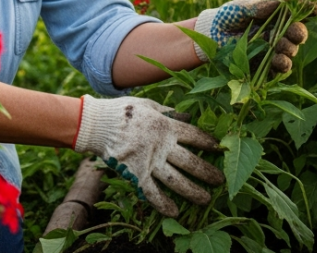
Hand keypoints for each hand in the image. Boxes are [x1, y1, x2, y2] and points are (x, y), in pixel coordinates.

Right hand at [72, 96, 223, 217]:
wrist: (97, 124)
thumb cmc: (122, 111)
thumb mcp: (148, 104)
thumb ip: (168, 112)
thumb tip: (186, 116)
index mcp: (166, 126)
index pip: (194, 136)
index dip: (208, 143)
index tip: (218, 149)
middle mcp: (162, 146)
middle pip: (191, 162)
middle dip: (208, 172)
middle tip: (219, 180)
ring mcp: (149, 162)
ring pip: (176, 181)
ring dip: (193, 191)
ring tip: (206, 199)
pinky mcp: (136, 175)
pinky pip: (152, 193)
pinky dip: (163, 204)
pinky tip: (174, 212)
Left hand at [193, 0, 309, 72]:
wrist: (211, 33)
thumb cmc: (229, 15)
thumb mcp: (243, 7)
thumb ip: (261, 6)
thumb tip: (282, 3)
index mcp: (276, 16)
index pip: (296, 13)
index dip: (308, 11)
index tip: (315, 9)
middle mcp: (278, 32)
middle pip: (297, 34)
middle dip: (299, 33)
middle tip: (294, 33)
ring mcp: (272, 49)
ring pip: (290, 52)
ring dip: (290, 50)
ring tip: (282, 48)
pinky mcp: (264, 65)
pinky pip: (278, 68)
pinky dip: (282, 66)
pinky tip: (279, 62)